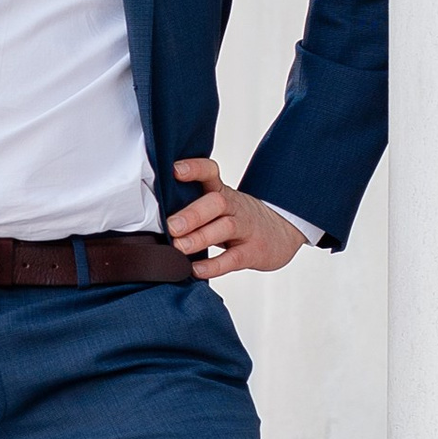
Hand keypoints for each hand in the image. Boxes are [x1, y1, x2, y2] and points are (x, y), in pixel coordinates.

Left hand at [168, 158, 303, 279]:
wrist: (284, 231)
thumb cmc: (240, 219)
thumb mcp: (221, 206)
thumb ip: (194, 207)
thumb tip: (152, 216)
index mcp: (222, 192)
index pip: (210, 172)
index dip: (194, 168)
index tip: (175, 170)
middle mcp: (234, 207)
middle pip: (216, 202)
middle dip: (192, 214)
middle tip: (171, 226)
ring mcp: (247, 228)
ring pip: (225, 227)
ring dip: (199, 237)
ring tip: (179, 248)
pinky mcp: (254, 251)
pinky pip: (234, 258)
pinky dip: (214, 265)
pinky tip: (196, 270)